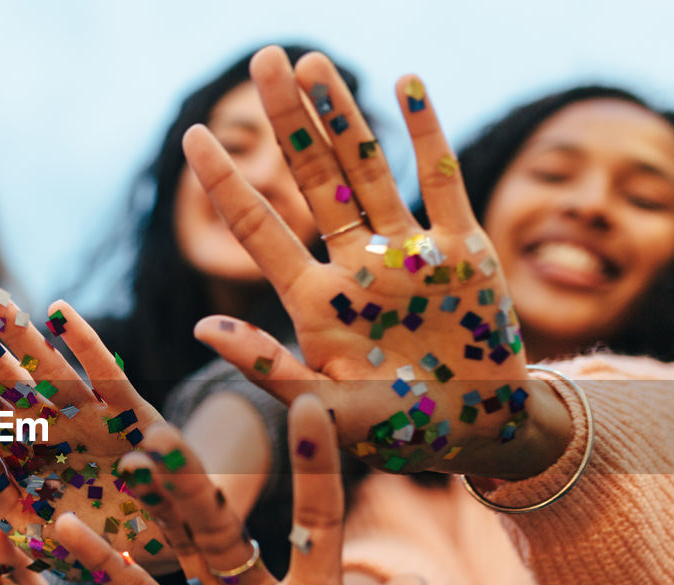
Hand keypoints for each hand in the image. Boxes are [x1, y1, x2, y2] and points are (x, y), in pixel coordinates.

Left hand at [0, 271, 168, 579]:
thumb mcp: (34, 536)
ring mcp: (86, 418)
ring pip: (42, 367)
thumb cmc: (93, 544)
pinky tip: (59, 311)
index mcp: (14, 451)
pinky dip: (85, 348)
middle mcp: (45, 426)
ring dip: (13, 328)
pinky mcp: (130, 420)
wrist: (163, 548)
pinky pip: (105, 380)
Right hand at [54, 395, 423, 584]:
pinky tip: (66, 526)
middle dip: (197, 483)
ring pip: (180, 545)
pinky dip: (104, 564)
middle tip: (165, 436)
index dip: (314, 468)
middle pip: (226, 526)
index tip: (310, 406)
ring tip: (129, 459)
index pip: (315, 522)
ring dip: (156, 504)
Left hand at [184, 48, 568, 478]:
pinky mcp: (462, 249)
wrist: (477, 434)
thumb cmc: (398, 432)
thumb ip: (268, 370)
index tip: (196, 134)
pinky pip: (442, 179)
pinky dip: (427, 132)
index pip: (259, 230)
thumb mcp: (326, 410)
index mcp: (314, 302)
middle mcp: (354, 266)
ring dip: (344, 114)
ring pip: (369, 167)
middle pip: (313, 179)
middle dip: (288, 121)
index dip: (227, 183)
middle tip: (264, 60)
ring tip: (314, 60)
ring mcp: (407, 252)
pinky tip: (405, 83)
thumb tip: (201, 325)